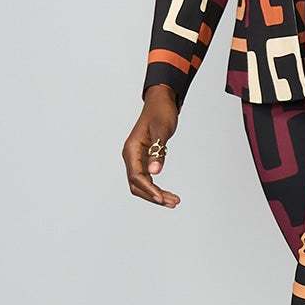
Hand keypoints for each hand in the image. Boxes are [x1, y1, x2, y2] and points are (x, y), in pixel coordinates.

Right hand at [122, 85, 181, 205]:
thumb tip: (154, 172)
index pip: (136, 176)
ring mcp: (137, 159)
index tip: (161, 198)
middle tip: (173, 202)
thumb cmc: (161, 113)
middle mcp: (131, 156)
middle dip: (153, 196)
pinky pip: (147, 179)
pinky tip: (167, 194)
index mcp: (131, 150)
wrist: (161, 102)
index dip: (148, 189)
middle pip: (137, 185)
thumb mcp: (162, 130)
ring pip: (142, 184)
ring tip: (173, 202)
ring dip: (155, 195)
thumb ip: (158, 151)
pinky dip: (156, 188)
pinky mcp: (144, 159)